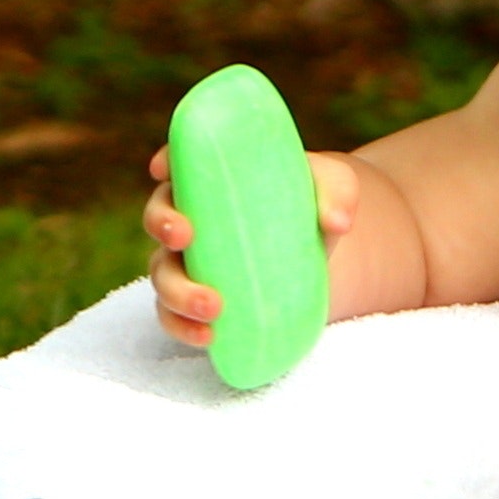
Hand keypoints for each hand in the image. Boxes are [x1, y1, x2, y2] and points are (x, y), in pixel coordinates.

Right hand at [144, 145, 360, 349]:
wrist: (321, 254)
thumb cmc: (317, 205)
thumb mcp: (334, 189)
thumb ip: (338, 192)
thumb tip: (337, 221)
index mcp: (214, 179)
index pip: (179, 162)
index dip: (164, 161)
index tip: (163, 170)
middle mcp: (192, 218)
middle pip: (159, 218)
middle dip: (162, 225)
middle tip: (184, 236)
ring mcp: (189, 263)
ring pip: (163, 274)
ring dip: (178, 291)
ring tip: (214, 307)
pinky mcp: (198, 299)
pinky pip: (175, 316)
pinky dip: (183, 327)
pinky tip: (208, 336)